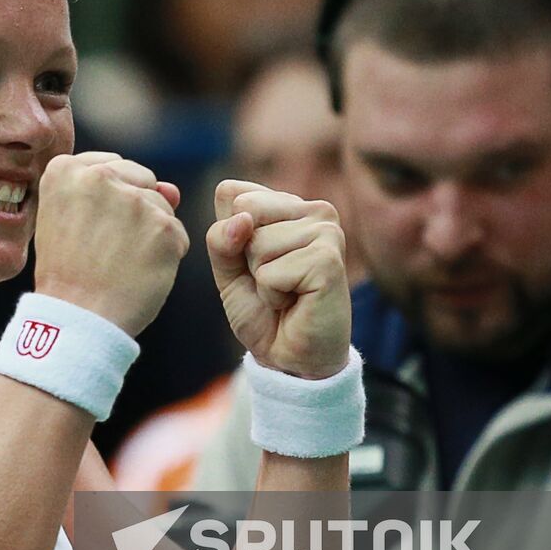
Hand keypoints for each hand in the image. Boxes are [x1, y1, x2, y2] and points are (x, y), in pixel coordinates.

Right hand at [33, 151, 188, 336]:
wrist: (78, 317)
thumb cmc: (69, 273)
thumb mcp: (67, 220)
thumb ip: (111, 191)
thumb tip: (171, 188)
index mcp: (65, 169)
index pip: (110, 166)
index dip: (109, 200)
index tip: (95, 228)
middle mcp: (99, 176)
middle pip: (141, 179)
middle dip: (135, 209)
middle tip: (108, 248)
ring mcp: (134, 200)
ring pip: (161, 206)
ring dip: (152, 232)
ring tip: (121, 263)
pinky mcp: (163, 225)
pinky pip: (177, 233)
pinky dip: (166, 255)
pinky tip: (140, 273)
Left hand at [206, 180, 350, 378]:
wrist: (290, 356)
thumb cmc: (262, 309)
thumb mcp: (227, 268)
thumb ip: (221, 238)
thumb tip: (243, 219)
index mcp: (290, 203)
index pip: (231, 193)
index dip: (228, 236)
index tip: (253, 262)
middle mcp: (315, 210)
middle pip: (244, 211)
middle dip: (244, 255)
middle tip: (271, 280)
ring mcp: (326, 232)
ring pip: (257, 243)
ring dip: (261, 278)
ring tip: (286, 291)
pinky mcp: (329, 259)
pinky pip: (270, 272)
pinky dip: (272, 294)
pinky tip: (296, 301)